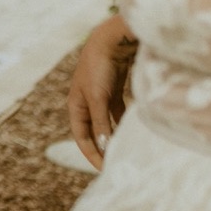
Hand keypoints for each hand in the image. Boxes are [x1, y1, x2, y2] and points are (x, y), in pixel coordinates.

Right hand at [68, 15, 136, 170]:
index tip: (104, 170)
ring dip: (115, 135)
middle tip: (117, 164)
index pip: (82, 136)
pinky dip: (124, 121)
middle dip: (103, 147)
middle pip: (94, 131)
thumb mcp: (98, 98)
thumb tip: (103, 147)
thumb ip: (101, 122)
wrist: (112, 40)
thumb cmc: (100, 68)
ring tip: (127, 150)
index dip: (91, 153)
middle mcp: (86, 102)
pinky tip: (134, 129)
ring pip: (107, 123)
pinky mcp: (114, 90)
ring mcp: (100, 96)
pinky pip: (118, 112)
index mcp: (75, 105)